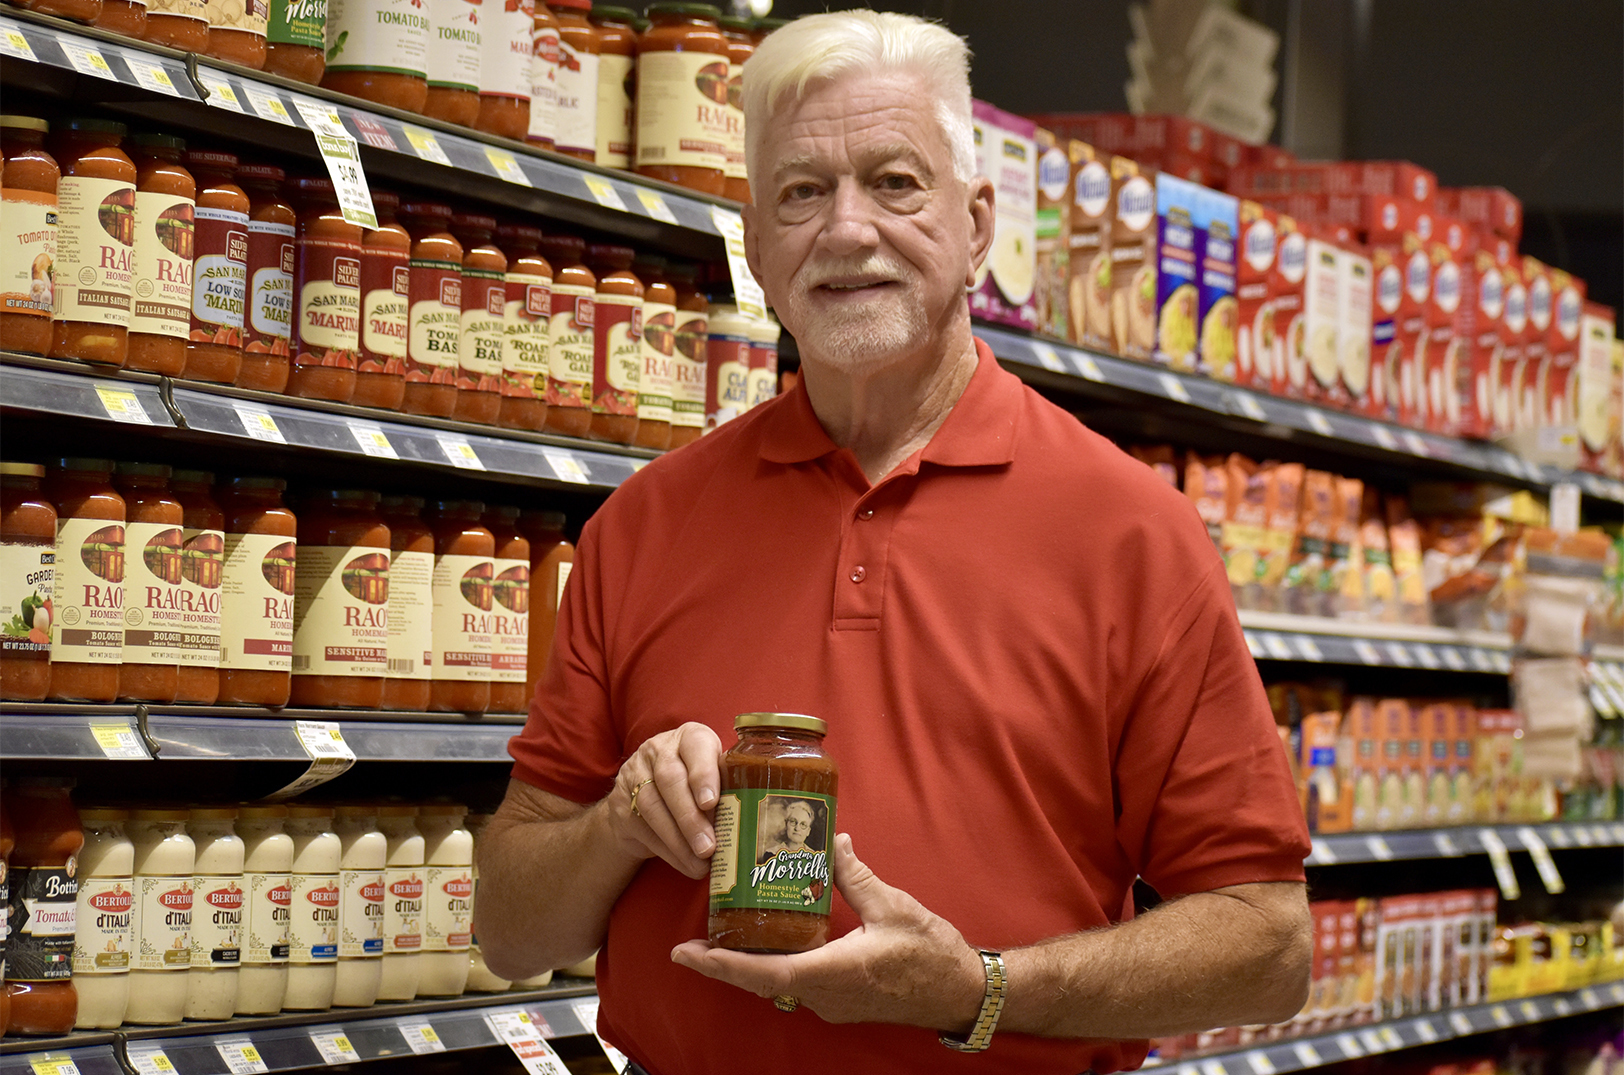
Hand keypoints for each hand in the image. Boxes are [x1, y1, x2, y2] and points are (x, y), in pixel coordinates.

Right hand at [608, 722, 723, 878]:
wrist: (642, 793)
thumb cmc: (693, 782)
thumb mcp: (711, 774)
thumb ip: (727, 787)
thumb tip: (752, 825)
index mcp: (689, 737)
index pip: (695, 747)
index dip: (703, 774)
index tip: (711, 803)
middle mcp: (659, 749)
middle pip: (670, 780)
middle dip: (690, 817)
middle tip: (709, 847)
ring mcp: (635, 774)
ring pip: (653, 806)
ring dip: (679, 840)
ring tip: (700, 862)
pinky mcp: (622, 803)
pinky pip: (643, 828)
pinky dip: (668, 851)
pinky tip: (686, 864)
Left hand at [670, 834, 985, 1029]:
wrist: (962, 992)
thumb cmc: (932, 953)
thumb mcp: (893, 906)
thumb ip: (855, 875)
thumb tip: (832, 839)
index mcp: (832, 972)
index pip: (764, 974)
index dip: (723, 965)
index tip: (687, 954)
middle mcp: (824, 995)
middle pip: (760, 983)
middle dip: (723, 965)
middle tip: (688, 946)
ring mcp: (832, 1003)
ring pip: (777, 986)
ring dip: (748, 966)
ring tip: (722, 938)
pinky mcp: (842, 1001)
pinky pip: (796, 986)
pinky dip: (774, 967)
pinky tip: (770, 943)